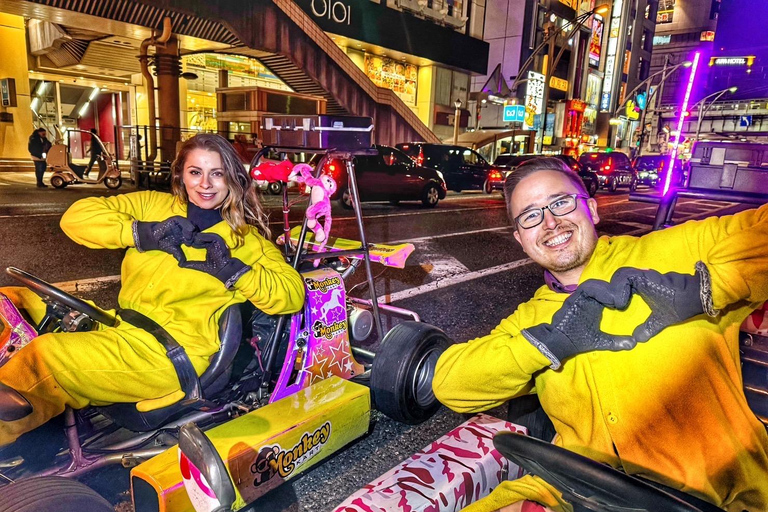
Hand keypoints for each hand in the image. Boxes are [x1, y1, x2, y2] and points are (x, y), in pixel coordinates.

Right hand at [133, 216, 196, 262]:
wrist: (154, 238)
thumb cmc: (164, 243)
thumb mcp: (174, 251)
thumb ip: (179, 256)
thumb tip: (183, 264)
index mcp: (187, 236)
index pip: (197, 238)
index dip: (200, 242)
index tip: (201, 247)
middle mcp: (186, 230)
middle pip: (196, 231)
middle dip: (197, 237)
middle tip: (195, 243)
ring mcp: (182, 224)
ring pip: (192, 226)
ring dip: (192, 233)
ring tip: (188, 239)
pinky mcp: (177, 220)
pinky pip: (184, 221)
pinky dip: (187, 226)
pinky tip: (186, 233)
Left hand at [180, 232, 250, 288]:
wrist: (224, 270)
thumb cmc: (214, 269)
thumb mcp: (200, 265)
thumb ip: (191, 264)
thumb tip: (180, 264)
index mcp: (208, 246)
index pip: (198, 241)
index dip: (191, 242)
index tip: (184, 243)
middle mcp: (212, 242)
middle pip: (200, 237)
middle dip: (192, 238)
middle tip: (185, 240)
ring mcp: (215, 240)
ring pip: (204, 235)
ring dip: (196, 238)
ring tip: (191, 240)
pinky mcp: (218, 240)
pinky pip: (209, 236)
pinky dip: (203, 237)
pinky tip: (197, 241)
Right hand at [521, 280, 636, 369]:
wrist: (560, 343)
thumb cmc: (578, 340)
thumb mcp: (600, 340)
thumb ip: (616, 341)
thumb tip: (633, 344)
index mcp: (594, 305)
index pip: (607, 292)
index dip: (617, 293)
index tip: (628, 301)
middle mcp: (587, 299)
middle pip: (601, 285)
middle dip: (614, 288)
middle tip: (625, 297)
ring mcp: (580, 297)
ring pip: (594, 284)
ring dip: (606, 289)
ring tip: (617, 300)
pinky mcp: (574, 299)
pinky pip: (586, 289)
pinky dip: (599, 291)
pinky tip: (609, 300)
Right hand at [608, 263, 716, 341]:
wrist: (700, 294)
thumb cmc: (679, 304)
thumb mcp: (662, 318)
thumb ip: (648, 328)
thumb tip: (637, 339)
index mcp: (643, 280)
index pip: (622, 276)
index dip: (615, 288)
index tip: (620, 303)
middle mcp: (645, 274)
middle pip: (623, 274)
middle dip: (617, 286)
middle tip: (618, 301)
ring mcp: (651, 274)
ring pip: (631, 275)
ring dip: (625, 286)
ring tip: (624, 300)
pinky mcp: (656, 277)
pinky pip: (638, 278)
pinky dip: (632, 286)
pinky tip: (635, 297)